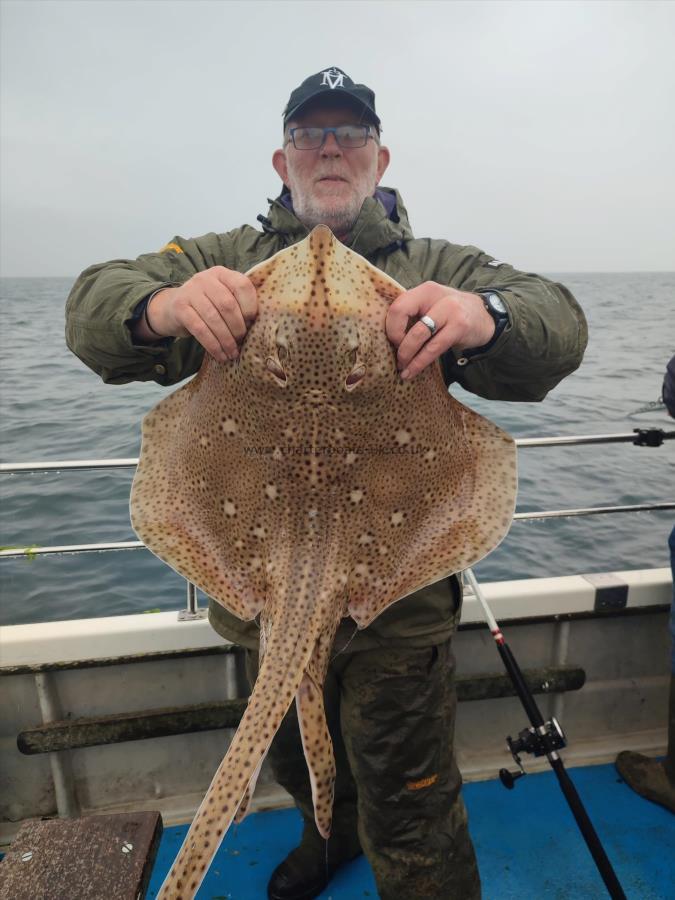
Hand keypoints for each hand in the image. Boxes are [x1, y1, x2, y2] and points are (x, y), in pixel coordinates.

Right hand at [142, 267, 257, 362]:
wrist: (171, 308)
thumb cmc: (206, 305)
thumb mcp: (222, 297)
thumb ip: (239, 303)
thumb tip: (260, 325)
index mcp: (222, 273)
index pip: (242, 285)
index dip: (250, 307)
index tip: (252, 323)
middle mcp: (205, 278)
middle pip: (228, 304)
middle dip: (238, 327)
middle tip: (242, 341)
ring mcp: (190, 291)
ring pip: (214, 318)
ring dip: (226, 340)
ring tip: (233, 353)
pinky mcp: (180, 308)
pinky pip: (200, 329)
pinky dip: (212, 345)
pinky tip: (220, 355)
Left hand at [385, 282, 494, 379]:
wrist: (485, 316)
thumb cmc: (452, 313)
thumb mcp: (433, 305)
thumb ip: (414, 313)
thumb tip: (387, 336)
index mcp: (425, 290)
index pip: (397, 305)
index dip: (390, 326)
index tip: (393, 342)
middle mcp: (436, 296)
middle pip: (401, 314)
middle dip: (395, 339)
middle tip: (397, 355)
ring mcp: (450, 310)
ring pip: (417, 335)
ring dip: (406, 355)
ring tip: (402, 367)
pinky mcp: (459, 327)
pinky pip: (433, 348)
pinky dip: (419, 363)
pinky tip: (412, 371)